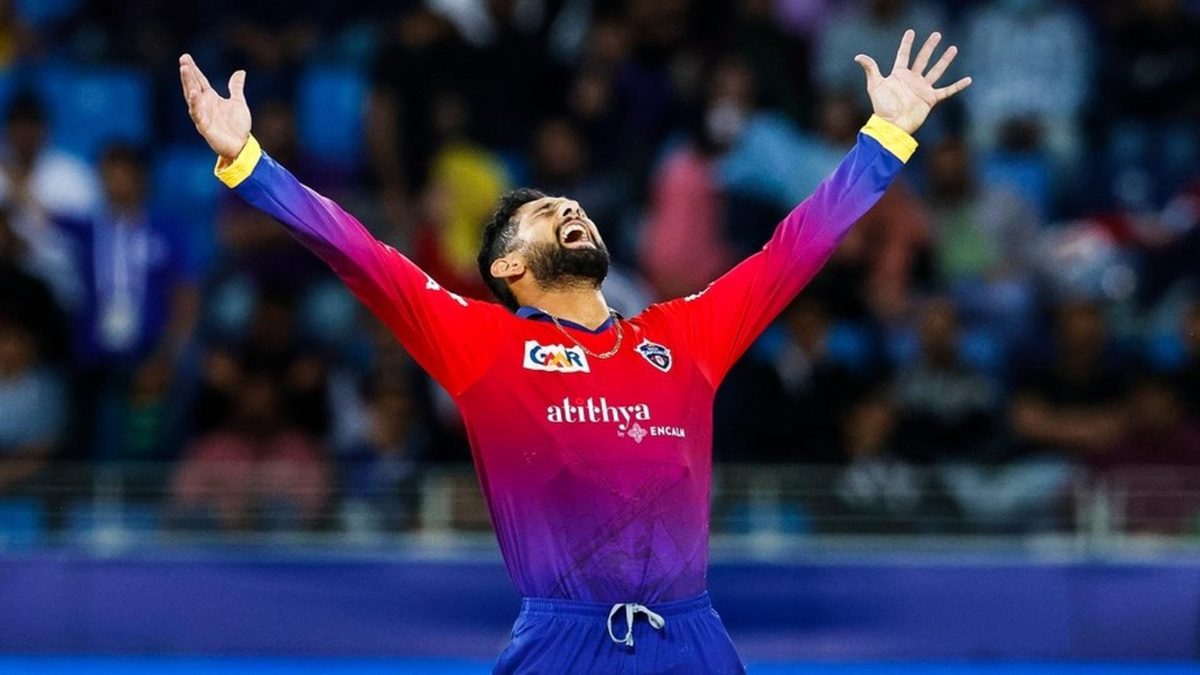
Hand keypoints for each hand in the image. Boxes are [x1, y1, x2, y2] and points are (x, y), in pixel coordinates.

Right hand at [179, 54, 251, 159]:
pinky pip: (197, 114)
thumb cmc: (238, 126)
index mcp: (210, 98)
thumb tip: (240, 72)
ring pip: (192, 97)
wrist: (242, 145)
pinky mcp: (204, 126)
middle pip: (193, 85)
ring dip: (188, 84)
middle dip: (188, 73)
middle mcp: (204, 104)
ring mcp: (202, 115)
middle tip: (183, 60)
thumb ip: (236, 87)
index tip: (186, 57)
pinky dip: (195, 104)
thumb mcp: (238, 102)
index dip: (194, 69)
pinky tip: (193, 93)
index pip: (200, 80)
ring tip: (184, 70)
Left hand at [854, 30, 971, 135]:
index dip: (907, 44)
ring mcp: (922, 89)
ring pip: (936, 70)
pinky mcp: (930, 99)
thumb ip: (870, 70)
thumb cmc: (882, 107)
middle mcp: (912, 80)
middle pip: (922, 59)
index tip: (911, 32)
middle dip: (929, 47)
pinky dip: (957, 86)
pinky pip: (947, 91)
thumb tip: (858, 57)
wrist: (893, 125)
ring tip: (953, 48)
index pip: (903, 55)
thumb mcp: (875, 86)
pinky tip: (968, 80)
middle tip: (937, 35)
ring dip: (945, 60)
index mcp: (899, 75)